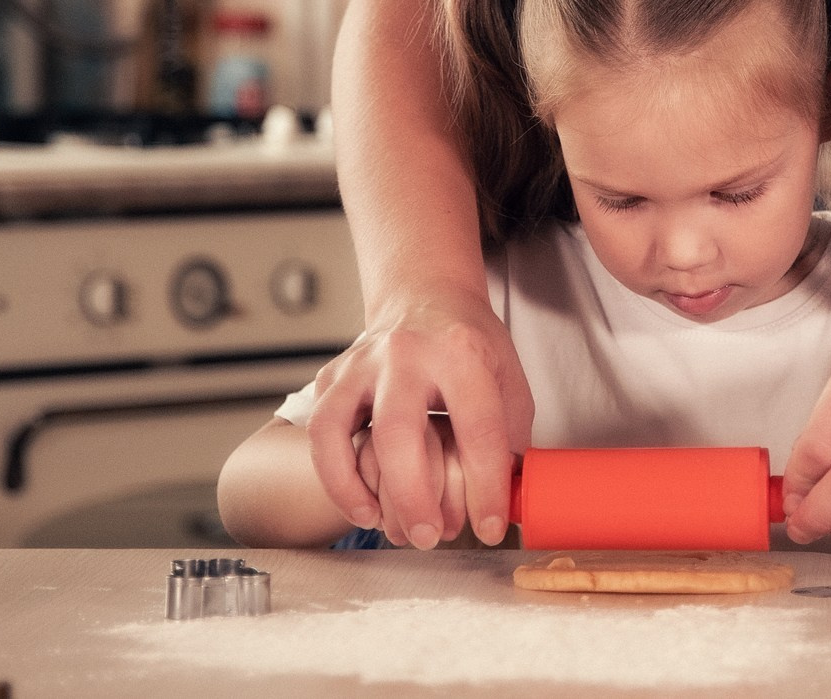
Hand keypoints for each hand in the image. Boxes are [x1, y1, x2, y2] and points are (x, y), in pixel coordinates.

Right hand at [304, 288, 532, 547]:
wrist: (426, 294)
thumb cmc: (470, 345)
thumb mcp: (508, 378)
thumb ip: (508, 436)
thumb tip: (506, 502)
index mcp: (461, 353)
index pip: (476, 428)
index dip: (486, 487)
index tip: (493, 527)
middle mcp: (407, 354)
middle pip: (398, 432)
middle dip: (413, 496)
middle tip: (430, 537)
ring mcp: (362, 362)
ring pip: (337, 430)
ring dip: (351, 488)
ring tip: (378, 523)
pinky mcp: (333, 374)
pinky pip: (321, 432)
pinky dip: (333, 474)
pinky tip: (359, 500)